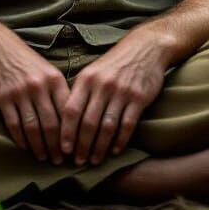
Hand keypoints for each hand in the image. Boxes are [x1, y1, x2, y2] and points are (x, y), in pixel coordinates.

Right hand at [0, 28, 70, 163]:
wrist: (1, 48)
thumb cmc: (30, 63)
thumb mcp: (50, 72)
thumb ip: (61, 93)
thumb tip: (74, 122)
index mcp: (55, 80)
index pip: (67, 113)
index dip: (72, 134)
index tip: (74, 149)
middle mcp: (39, 86)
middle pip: (51, 124)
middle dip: (57, 146)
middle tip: (59, 161)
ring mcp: (21, 92)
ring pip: (33, 127)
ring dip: (39, 147)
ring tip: (44, 157)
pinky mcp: (4, 97)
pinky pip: (14, 124)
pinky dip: (21, 139)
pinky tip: (25, 147)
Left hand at [60, 30, 171, 165]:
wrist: (145, 47)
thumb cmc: (115, 63)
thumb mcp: (93, 71)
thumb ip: (81, 92)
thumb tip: (64, 121)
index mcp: (87, 78)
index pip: (71, 110)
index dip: (66, 132)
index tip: (63, 150)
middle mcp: (102, 85)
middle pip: (88, 122)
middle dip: (82, 146)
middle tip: (78, 162)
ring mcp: (121, 91)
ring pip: (107, 127)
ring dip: (99, 147)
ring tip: (95, 160)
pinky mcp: (138, 97)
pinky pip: (127, 124)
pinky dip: (120, 141)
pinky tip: (115, 151)